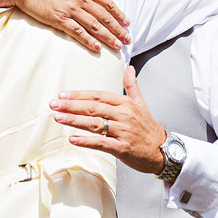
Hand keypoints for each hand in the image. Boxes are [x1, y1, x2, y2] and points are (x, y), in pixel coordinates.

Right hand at [0, 0, 130, 51]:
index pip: (107, 2)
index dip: (118, 13)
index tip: (127, 22)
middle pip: (104, 16)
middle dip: (118, 29)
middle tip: (128, 39)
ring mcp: (70, 9)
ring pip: (94, 26)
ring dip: (107, 37)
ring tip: (117, 46)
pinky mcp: (59, 19)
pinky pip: (77, 32)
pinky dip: (88, 40)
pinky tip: (96, 48)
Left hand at [49, 66, 165, 174]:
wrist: (162, 150)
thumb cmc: (148, 128)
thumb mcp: (141, 104)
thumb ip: (132, 86)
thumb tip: (129, 68)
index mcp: (125, 103)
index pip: (98, 96)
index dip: (79, 95)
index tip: (63, 95)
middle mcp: (124, 115)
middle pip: (93, 108)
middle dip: (71, 106)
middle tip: (54, 105)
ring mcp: (123, 131)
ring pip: (94, 124)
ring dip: (74, 120)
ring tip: (58, 118)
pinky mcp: (122, 148)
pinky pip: (101, 143)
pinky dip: (86, 141)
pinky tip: (73, 139)